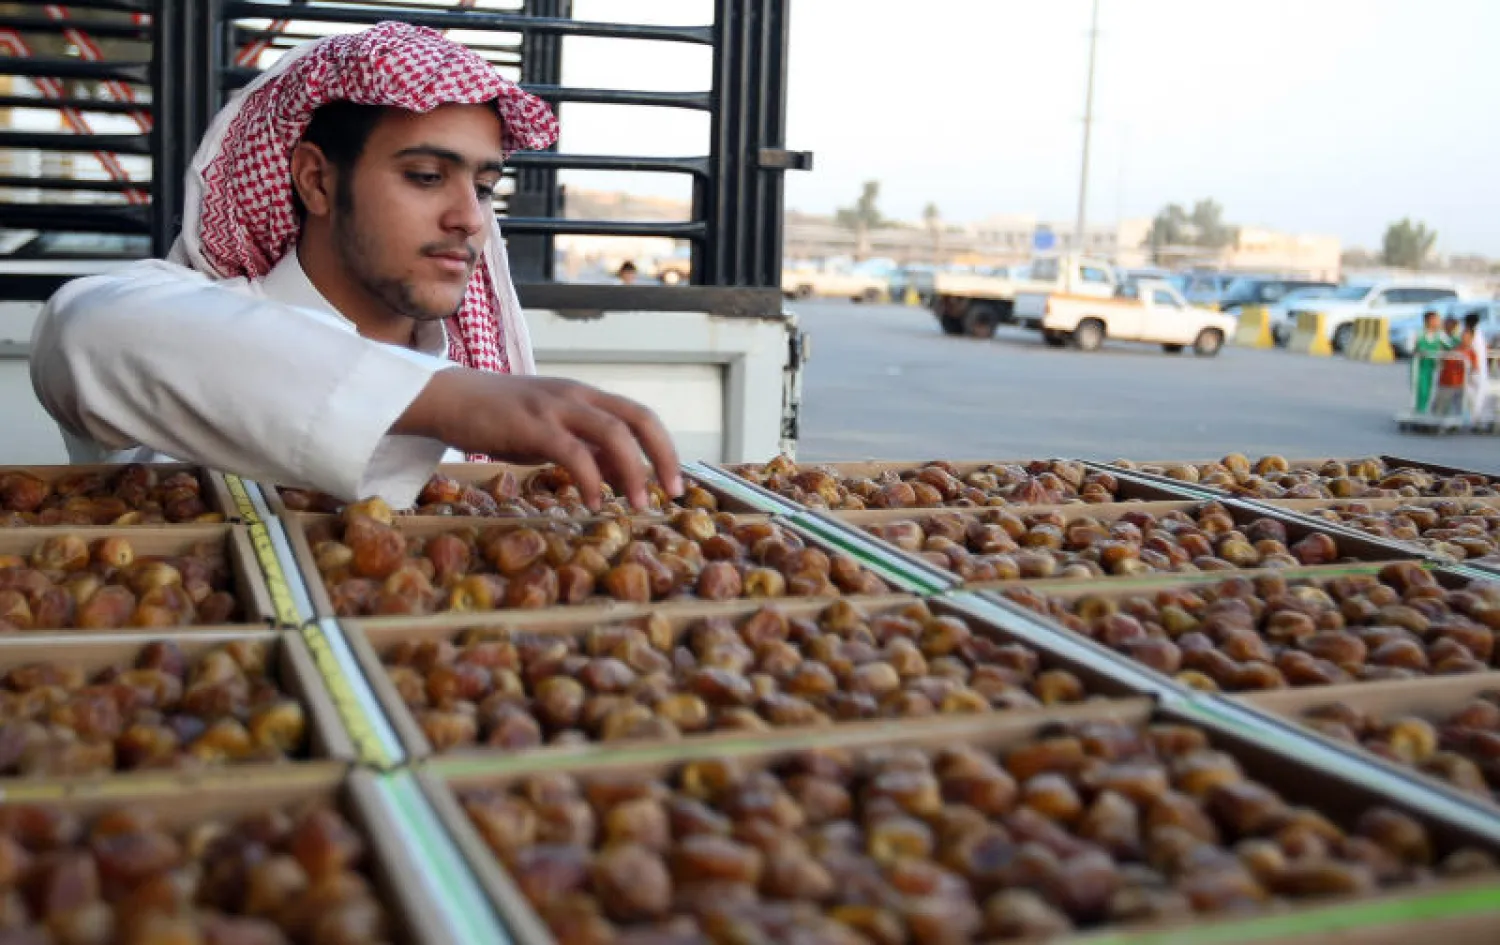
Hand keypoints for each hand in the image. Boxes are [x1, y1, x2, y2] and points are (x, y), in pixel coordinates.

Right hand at [395, 368, 681, 509]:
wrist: (449, 399)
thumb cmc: (501, 419)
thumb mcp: (552, 433)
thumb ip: (587, 450)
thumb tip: (623, 477)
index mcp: (586, 397)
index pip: (639, 416)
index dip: (663, 448)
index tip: (673, 482)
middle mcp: (578, 396)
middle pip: (638, 418)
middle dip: (662, 456)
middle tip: (672, 492)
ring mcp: (556, 408)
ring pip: (613, 433)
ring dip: (632, 471)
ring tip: (637, 504)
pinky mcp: (532, 425)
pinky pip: (573, 452)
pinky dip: (590, 479)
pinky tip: (594, 502)